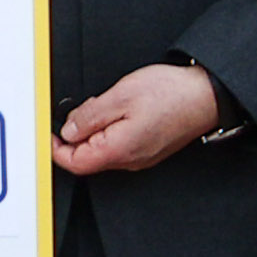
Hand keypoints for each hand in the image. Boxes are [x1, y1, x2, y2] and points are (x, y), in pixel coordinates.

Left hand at [51, 62, 220, 179]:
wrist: (206, 96)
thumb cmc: (171, 94)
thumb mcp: (120, 96)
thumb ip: (90, 115)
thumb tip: (69, 129)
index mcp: (118, 149)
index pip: (74, 162)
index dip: (55, 148)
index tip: (50, 131)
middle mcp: (129, 160)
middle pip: (87, 158)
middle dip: (76, 136)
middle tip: (81, 110)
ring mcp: (140, 157)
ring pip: (103, 151)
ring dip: (94, 131)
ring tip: (105, 106)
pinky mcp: (148, 149)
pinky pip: (119, 146)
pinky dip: (110, 131)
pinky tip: (119, 111)